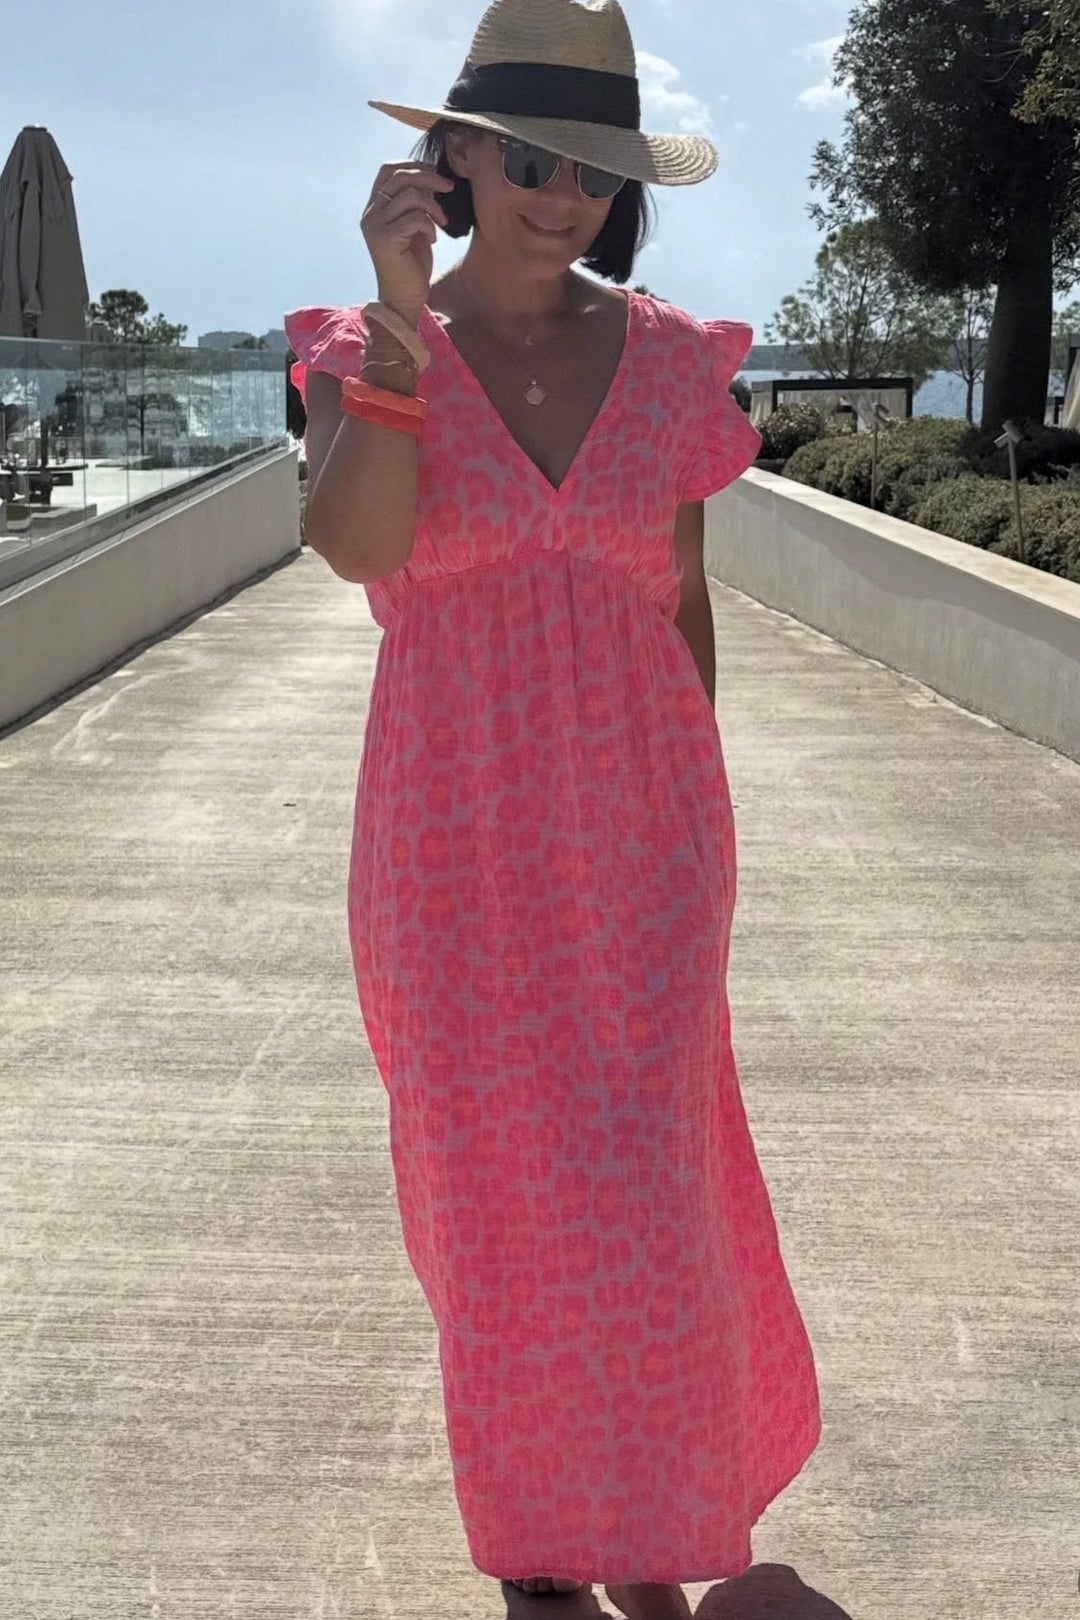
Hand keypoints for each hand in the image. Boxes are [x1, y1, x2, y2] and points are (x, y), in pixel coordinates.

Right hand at [360, 161, 454, 326]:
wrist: (403, 300)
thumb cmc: (411, 265)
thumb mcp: (414, 226)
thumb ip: (415, 203)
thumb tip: (432, 179)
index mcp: (374, 208)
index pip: (388, 170)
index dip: (413, 165)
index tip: (435, 173)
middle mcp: (370, 214)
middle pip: (400, 177)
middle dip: (429, 178)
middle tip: (449, 188)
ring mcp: (375, 226)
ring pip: (411, 195)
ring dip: (434, 206)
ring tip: (441, 223)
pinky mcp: (386, 239)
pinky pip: (416, 217)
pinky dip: (430, 226)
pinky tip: (432, 241)